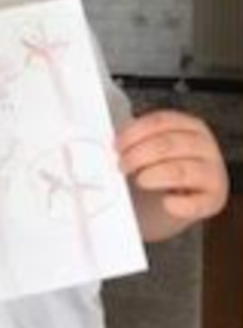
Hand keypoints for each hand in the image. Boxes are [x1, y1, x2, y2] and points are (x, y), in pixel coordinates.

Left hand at [117, 109, 228, 224]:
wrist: (166, 206)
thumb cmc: (156, 171)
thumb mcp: (148, 152)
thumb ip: (135, 144)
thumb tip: (113, 145)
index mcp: (189, 126)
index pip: (160, 122)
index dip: (134, 133)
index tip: (116, 146)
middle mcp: (204, 146)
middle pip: (169, 144)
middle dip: (138, 155)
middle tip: (122, 165)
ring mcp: (212, 173)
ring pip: (181, 170)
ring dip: (154, 175)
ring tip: (140, 181)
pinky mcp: (213, 201)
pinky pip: (195, 203)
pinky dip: (178, 204)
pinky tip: (166, 203)